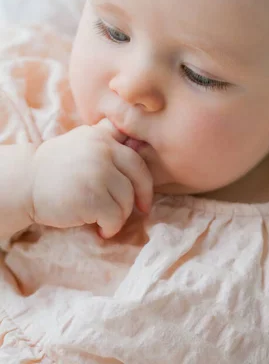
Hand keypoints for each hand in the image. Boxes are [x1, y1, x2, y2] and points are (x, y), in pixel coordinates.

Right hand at [29, 119, 152, 237]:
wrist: (26, 184)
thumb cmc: (57, 168)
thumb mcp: (83, 143)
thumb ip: (107, 142)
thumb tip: (138, 143)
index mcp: (102, 137)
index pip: (136, 155)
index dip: (144, 176)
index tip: (143, 191)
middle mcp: (103, 150)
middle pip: (139, 175)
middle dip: (144, 196)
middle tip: (142, 210)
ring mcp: (99, 173)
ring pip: (128, 199)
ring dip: (121, 215)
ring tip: (107, 220)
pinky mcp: (92, 197)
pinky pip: (115, 217)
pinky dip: (111, 227)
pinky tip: (101, 229)